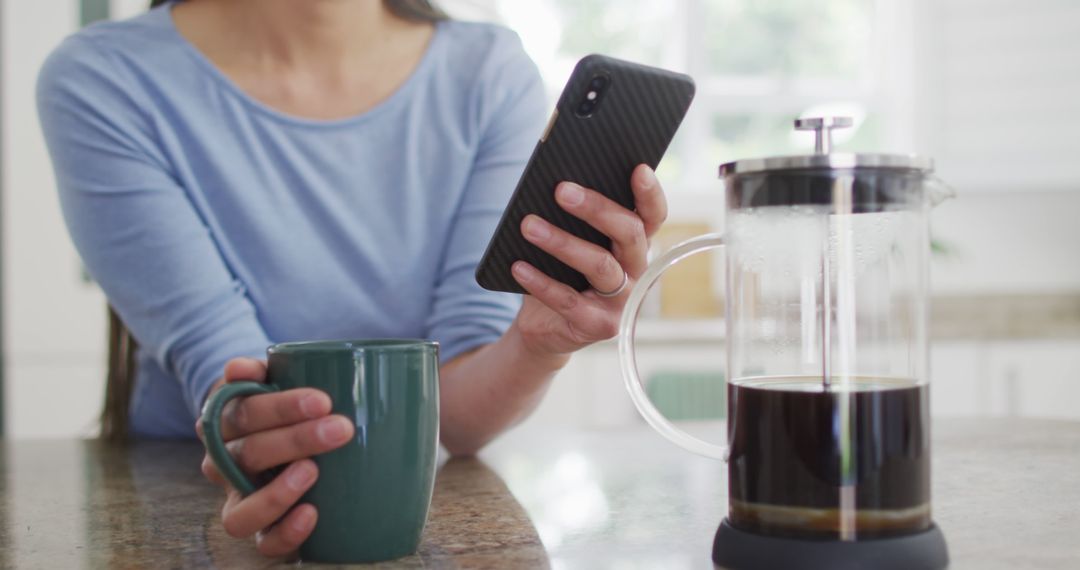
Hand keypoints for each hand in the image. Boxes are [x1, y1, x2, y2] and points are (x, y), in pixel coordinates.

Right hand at [197, 358, 355, 556]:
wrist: (285, 433)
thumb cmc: (288, 401)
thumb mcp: (279, 377)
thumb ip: (266, 368)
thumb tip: (240, 368)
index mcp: (226, 420)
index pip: (242, 411)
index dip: (278, 407)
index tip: (323, 400)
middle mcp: (223, 462)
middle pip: (248, 453)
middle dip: (296, 440)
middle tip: (340, 429)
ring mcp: (238, 499)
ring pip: (240, 511)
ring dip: (276, 494)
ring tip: (313, 471)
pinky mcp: (260, 529)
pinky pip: (262, 542)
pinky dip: (284, 532)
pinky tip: (312, 514)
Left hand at [511, 164, 666, 355]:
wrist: (544, 323)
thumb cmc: (558, 270)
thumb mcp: (568, 239)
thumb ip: (572, 215)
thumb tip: (555, 180)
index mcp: (634, 245)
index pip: (652, 216)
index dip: (649, 194)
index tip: (638, 168)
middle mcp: (636, 271)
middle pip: (628, 234)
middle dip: (596, 208)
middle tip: (561, 190)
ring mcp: (621, 301)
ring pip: (599, 265)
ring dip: (562, 242)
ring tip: (528, 225)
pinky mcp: (599, 326)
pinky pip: (569, 300)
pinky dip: (541, 282)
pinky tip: (518, 266)